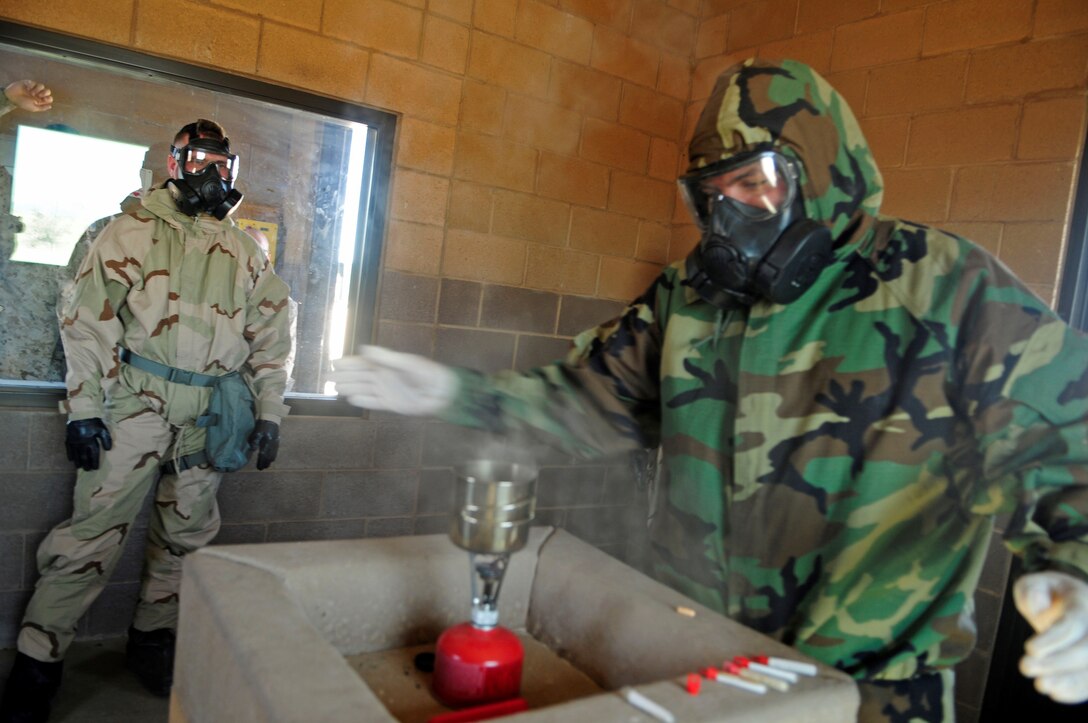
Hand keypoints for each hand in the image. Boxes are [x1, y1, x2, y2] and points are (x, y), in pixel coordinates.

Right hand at [4, 80, 52, 111]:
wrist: (12, 97)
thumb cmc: (22, 103)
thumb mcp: (33, 108)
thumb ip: (42, 108)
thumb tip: (50, 106)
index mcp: (40, 100)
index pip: (49, 98)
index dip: (48, 98)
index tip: (43, 100)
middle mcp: (38, 93)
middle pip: (48, 91)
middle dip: (45, 93)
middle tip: (38, 95)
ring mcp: (34, 88)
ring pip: (42, 86)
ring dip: (37, 90)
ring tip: (31, 93)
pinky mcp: (29, 83)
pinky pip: (34, 82)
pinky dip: (31, 86)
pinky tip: (26, 89)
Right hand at [65, 418, 111, 470]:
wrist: (80, 413)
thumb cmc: (93, 421)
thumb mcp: (102, 428)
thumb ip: (106, 439)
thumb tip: (108, 449)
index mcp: (90, 440)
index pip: (93, 454)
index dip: (95, 462)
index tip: (96, 468)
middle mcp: (81, 443)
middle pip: (84, 456)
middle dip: (86, 464)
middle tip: (88, 470)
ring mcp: (73, 442)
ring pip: (76, 455)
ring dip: (78, 462)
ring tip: (80, 467)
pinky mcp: (68, 439)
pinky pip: (68, 449)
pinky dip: (70, 455)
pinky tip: (71, 460)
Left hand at [248, 420, 278, 469]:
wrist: (271, 418)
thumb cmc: (262, 425)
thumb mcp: (256, 432)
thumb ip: (254, 441)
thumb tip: (253, 450)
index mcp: (266, 443)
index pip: (263, 455)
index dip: (261, 462)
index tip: (259, 468)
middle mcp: (272, 445)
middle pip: (269, 457)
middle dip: (266, 463)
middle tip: (263, 468)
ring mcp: (275, 443)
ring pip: (273, 454)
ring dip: (270, 461)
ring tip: (267, 465)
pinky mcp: (277, 441)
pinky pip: (276, 451)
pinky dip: (274, 456)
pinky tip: (273, 458)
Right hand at [329, 346, 456, 415]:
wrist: (441, 391)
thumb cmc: (425, 372)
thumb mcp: (406, 362)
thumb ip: (385, 357)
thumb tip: (364, 349)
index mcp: (386, 364)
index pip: (363, 363)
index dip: (348, 363)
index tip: (333, 362)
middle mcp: (383, 377)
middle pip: (359, 377)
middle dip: (344, 377)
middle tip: (326, 377)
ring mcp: (386, 391)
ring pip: (363, 389)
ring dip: (350, 388)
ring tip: (336, 389)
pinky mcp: (391, 405)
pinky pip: (374, 402)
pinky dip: (363, 402)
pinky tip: (352, 400)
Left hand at [1014, 570, 1087, 703]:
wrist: (1068, 600)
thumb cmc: (1047, 592)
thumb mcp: (1035, 583)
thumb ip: (1033, 591)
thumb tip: (1039, 609)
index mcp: (1083, 603)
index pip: (1073, 624)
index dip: (1053, 640)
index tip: (1029, 649)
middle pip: (1086, 649)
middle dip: (1057, 663)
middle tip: (1025, 667)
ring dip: (1068, 681)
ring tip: (1041, 685)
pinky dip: (1077, 690)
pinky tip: (1056, 694)